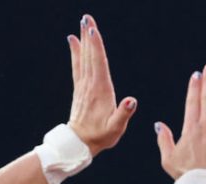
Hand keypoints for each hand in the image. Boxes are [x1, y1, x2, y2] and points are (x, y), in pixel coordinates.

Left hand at [67, 14, 136, 155]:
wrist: (79, 144)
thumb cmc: (100, 136)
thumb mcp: (115, 128)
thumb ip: (124, 114)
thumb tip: (132, 100)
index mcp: (101, 90)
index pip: (99, 63)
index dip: (96, 46)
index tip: (93, 29)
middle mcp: (90, 84)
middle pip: (89, 55)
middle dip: (89, 36)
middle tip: (86, 18)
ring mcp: (84, 86)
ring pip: (83, 58)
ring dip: (83, 41)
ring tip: (82, 25)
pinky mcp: (80, 89)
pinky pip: (78, 65)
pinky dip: (76, 52)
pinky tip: (73, 41)